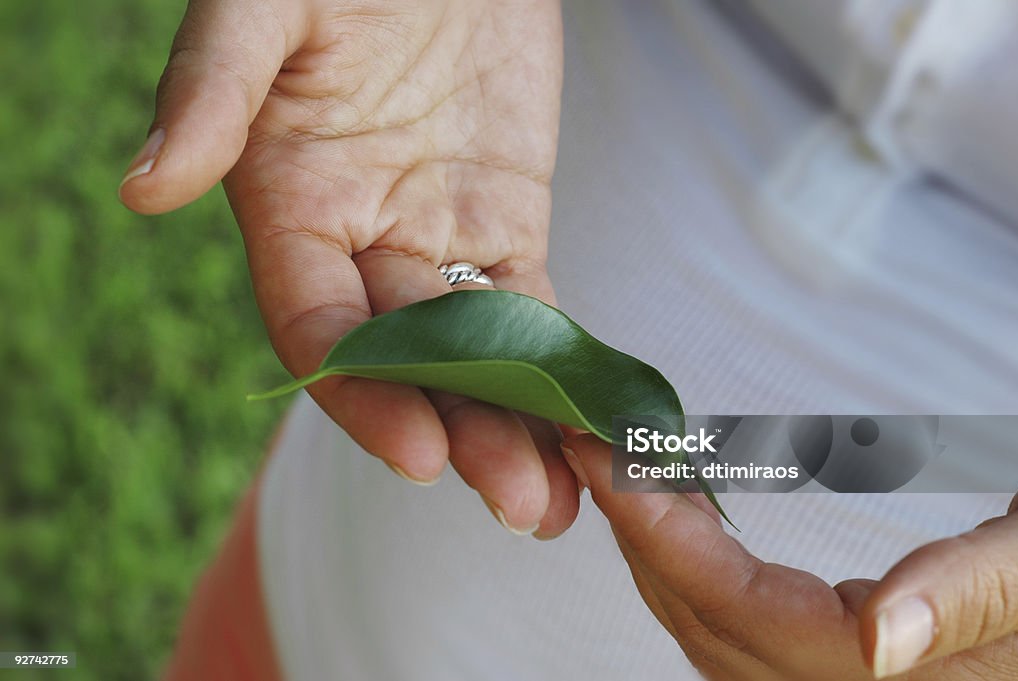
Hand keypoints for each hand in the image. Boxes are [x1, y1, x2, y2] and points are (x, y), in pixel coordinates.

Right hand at [119, 0, 578, 537]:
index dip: (362, 392)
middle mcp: (359, 244)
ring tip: (556, 499)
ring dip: (513, 427)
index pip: (318, 328)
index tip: (416, 451)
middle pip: (407, 361)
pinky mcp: (504, 228)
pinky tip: (585, 429)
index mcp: (290, 209)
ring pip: (474, 354)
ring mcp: (436, 241)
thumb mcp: (267, 9)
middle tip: (516, 501)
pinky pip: (531, 312)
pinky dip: (557, 371)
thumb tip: (145, 187)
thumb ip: (213, 90)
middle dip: (458, 433)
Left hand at [563, 434, 1017, 679]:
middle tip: (592, 441)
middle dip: (640, 536)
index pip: (746, 616)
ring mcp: (848, 676)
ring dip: (658, 551)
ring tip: (623, 466)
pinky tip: (682, 513)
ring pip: (717, 636)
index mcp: (911, 678)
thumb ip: (971, 596)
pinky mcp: (842, 655)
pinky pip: (744, 628)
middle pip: (713, 631)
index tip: (603, 453)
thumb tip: (876, 643)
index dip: (662, 537)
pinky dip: (695, 568)